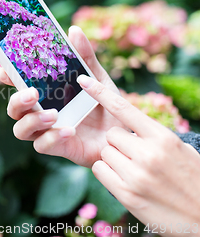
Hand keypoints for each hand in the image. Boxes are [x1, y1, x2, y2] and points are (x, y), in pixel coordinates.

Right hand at [0, 26, 124, 167]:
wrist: (126, 135)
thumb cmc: (106, 106)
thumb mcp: (98, 79)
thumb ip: (85, 57)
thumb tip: (73, 31)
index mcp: (45, 93)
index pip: (18, 84)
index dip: (7, 77)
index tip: (4, 69)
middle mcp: (40, 112)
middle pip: (14, 108)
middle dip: (18, 100)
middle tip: (33, 93)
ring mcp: (47, 131)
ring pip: (20, 129)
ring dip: (32, 121)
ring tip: (52, 114)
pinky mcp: (57, 148)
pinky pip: (42, 146)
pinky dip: (52, 138)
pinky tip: (69, 130)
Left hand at [79, 75, 199, 235]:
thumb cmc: (191, 179)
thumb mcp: (178, 150)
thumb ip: (153, 135)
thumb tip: (127, 122)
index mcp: (164, 138)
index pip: (124, 108)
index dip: (100, 93)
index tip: (84, 79)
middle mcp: (150, 154)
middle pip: (112, 135)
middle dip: (119, 144)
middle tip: (136, 157)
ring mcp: (137, 175)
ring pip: (105, 153)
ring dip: (114, 161)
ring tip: (136, 172)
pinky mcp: (126, 194)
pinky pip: (100, 171)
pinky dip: (108, 174)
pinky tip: (126, 183)